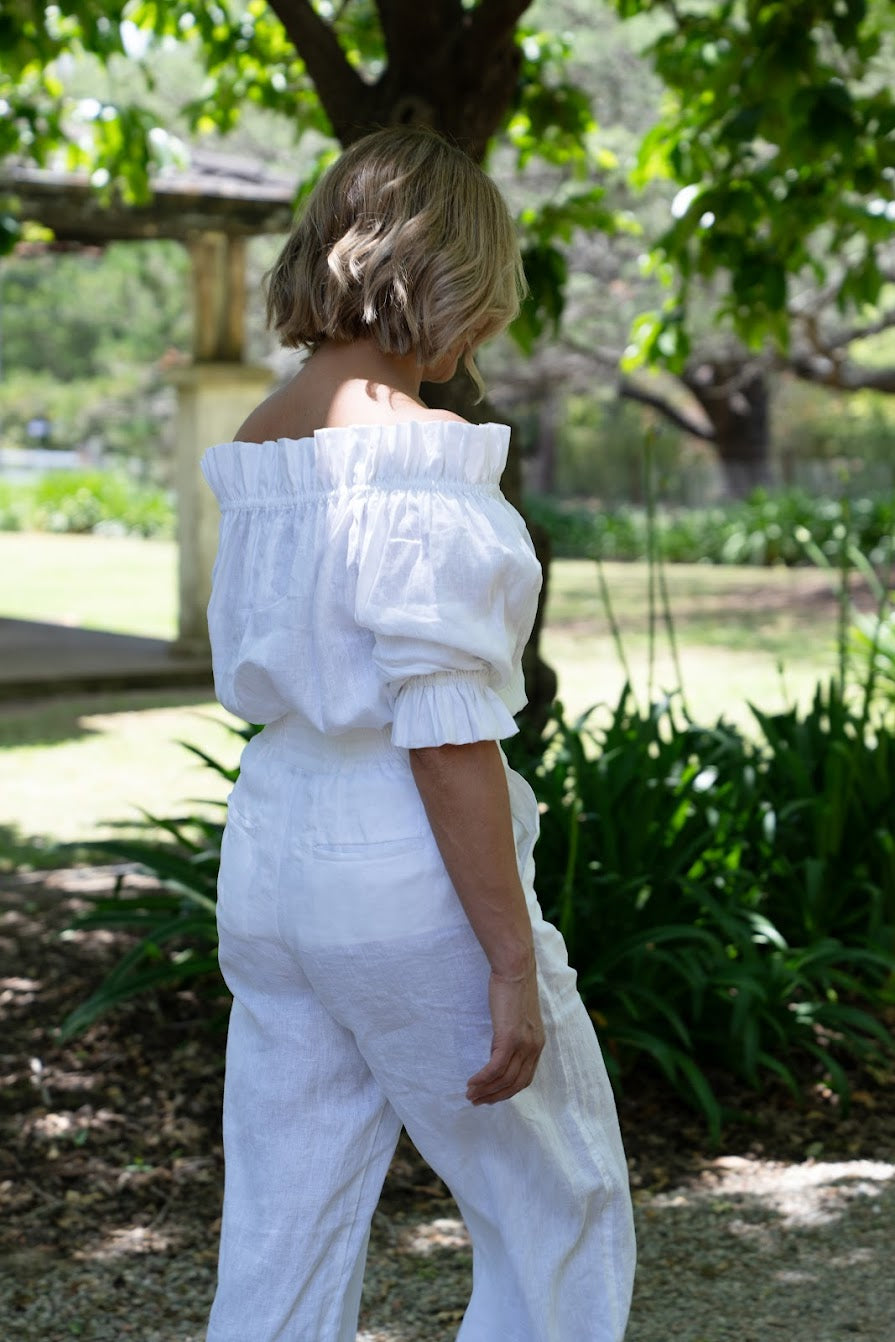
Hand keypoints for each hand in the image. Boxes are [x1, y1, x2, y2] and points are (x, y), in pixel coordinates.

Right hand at [466, 961, 544, 1105]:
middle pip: (515, 1084)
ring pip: (504, 1079)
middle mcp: (534, 1047)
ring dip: (485, 1090)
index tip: (491, 1095)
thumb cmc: (513, 987)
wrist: (515, 968)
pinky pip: (495, 1068)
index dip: (507, 1090)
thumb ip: (513, 1034)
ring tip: (470, 1094)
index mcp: (538, 1043)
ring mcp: (523, 1044)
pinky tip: (472, 1082)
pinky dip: (483, 1078)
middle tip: (477, 1101)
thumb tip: (498, 1049)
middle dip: (495, 1096)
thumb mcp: (517, 1016)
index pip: (524, 1078)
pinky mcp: (509, 1038)